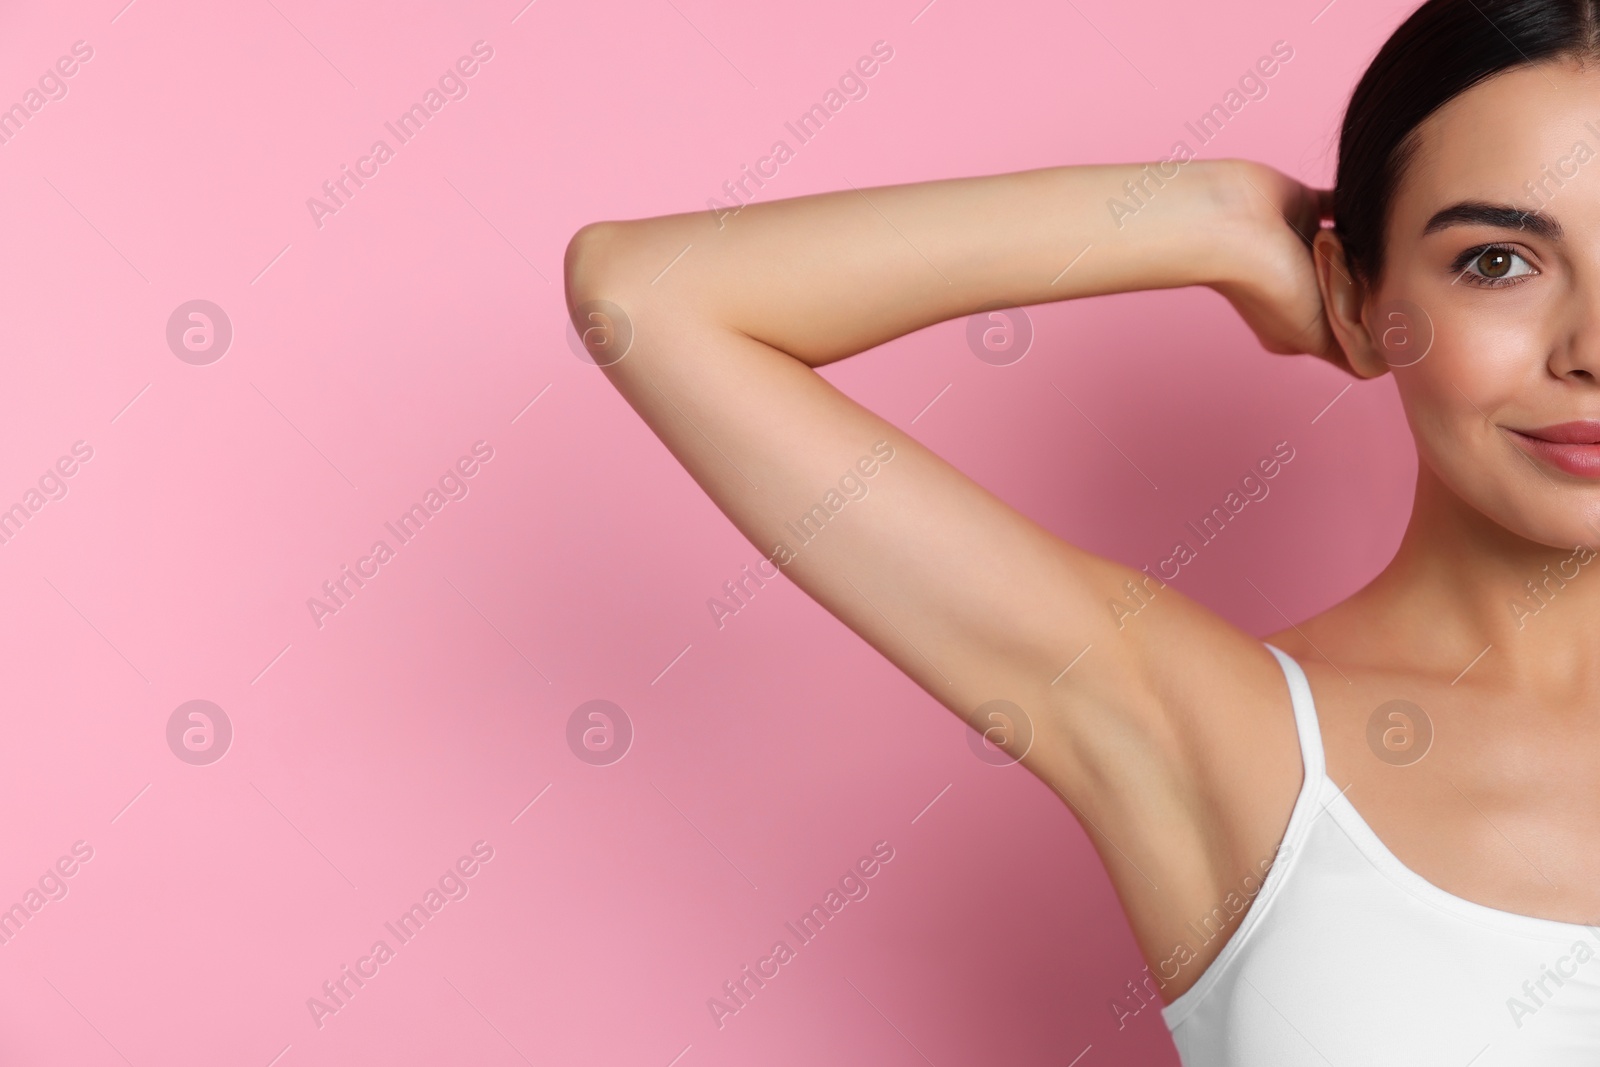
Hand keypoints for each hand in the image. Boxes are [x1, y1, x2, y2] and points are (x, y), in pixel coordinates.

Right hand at [1205, 160, 1354, 373]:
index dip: (1362, 322)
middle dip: (1359, 281)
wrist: (1232, 227)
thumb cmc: (1269, 285)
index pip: (1346, 329)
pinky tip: (1359, 211)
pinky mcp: (1302, 209)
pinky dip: (1351, 210)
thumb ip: (1352, 351)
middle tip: (1347, 272)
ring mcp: (1299, 249)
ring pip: (1350, 251)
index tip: (1359, 310)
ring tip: (1338, 244)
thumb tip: (1386, 363)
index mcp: (1294, 325)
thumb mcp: (1315, 338)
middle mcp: (1297, 288)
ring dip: (1355, 247)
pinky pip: (1340, 209)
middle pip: (1352, 289)